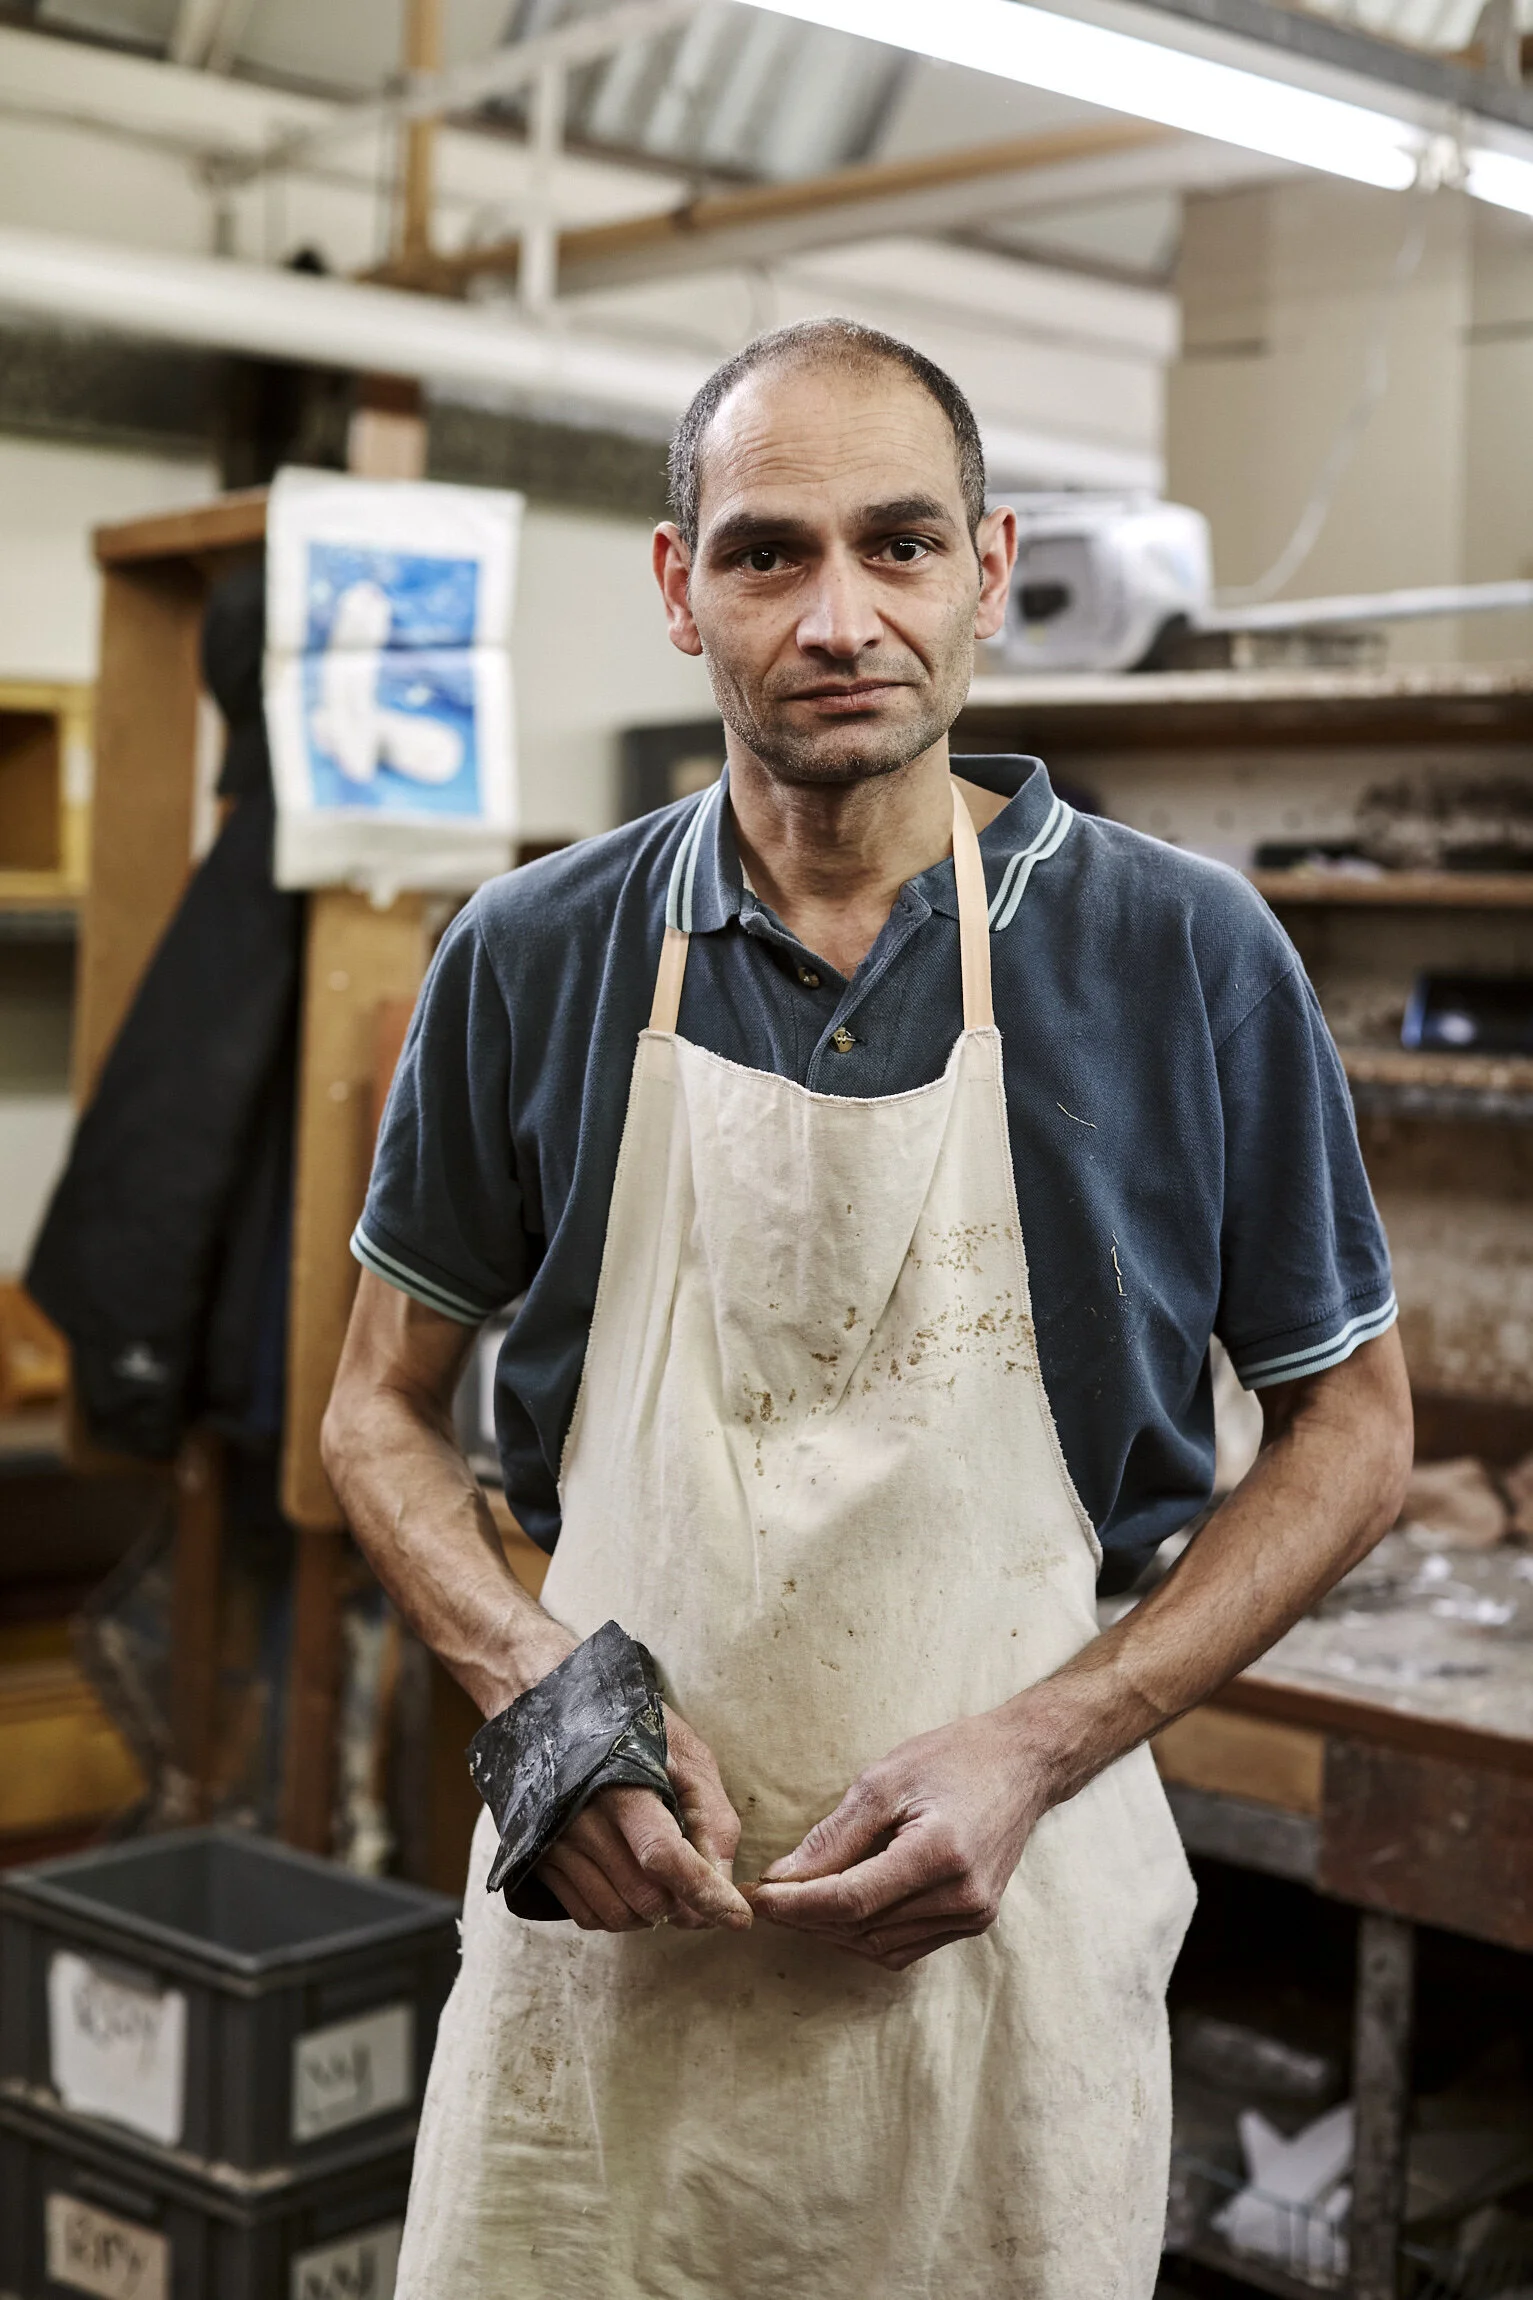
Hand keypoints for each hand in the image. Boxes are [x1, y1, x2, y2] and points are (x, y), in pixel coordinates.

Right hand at [536, 1704, 752, 1934]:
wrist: (550, 1710)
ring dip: (650, 1914)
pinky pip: (587, 1914)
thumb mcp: (685, 1754)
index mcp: (622, 1784)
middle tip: (695, 1885)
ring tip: (662, 1881)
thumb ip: (711, 1814)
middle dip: (682, 1903)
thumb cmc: (630, 1729)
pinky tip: (629, 1884)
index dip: (705, 1893)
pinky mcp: (541, 1860)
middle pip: (645, 1895)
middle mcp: (582, 1819)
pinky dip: (617, 1914)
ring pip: (617, 1914)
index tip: (738, 1918)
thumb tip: (722, 1880)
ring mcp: (556, 1843)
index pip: (665, 1856)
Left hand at [746, 1710, 1050, 1970]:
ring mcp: (973, 1915)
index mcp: (940, 1853)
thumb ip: (833, 1836)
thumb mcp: (884, 1780)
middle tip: (765, 1897)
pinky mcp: (974, 1921)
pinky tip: (840, 1910)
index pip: (851, 1900)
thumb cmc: (954, 1758)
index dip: (796, 1904)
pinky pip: (905, 1946)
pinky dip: (865, 1934)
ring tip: (796, 1903)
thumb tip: (782, 1877)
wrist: (1023, 1764)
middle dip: (806, 1917)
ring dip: (832, 1931)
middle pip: (862, 1927)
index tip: (757, 1895)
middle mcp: (962, 1895)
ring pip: (879, 1946)